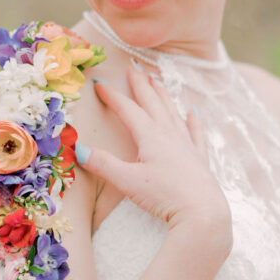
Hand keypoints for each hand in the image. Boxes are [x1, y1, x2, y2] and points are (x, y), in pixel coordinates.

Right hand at [79, 59, 232, 240]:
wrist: (202, 212)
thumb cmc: (164, 196)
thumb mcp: (127, 181)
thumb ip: (102, 164)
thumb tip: (77, 148)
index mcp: (151, 136)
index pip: (128, 110)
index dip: (112, 96)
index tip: (99, 83)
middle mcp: (170, 135)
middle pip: (152, 103)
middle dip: (140, 85)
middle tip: (133, 66)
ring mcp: (187, 145)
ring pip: (173, 113)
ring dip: (163, 96)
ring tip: (157, 80)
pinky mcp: (199, 159)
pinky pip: (196, 133)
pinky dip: (193, 121)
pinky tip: (193, 112)